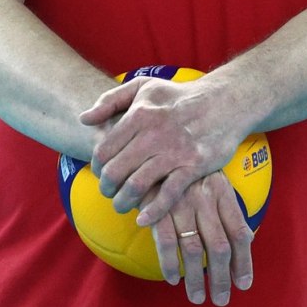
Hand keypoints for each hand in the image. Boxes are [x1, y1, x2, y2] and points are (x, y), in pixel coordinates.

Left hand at [80, 75, 240, 224]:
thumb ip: (110, 100)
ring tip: (121, 205)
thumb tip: (83, 119)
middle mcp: (154, 133)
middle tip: (108, 193)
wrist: (223, 102)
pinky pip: (168, 195)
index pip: (104, 149)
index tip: (100, 172)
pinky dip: (152, 211)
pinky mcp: (194, 166)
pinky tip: (142, 219)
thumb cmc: (177, 96)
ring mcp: (174, 151)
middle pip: (116, 171)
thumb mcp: (143, 87)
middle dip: (106, 188)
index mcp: (139, 114)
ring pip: (137, 185)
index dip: (97, 166)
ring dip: (123, 202)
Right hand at [151, 172, 253, 306]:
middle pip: (219, 247)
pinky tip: (173, 279)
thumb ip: (227, 208)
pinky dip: (170, 265)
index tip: (243, 283)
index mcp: (222, 190)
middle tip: (221, 299)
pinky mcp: (157, 205)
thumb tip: (247, 240)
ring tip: (197, 298)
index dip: (244, 262)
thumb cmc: (186, 167)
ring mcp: (181, 201)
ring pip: (194, 250)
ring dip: (196, 280)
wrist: (153, 142)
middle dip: (222, 279)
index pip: (239, 232)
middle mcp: (204, 197)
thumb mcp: (212, 179)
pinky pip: (167, 243)